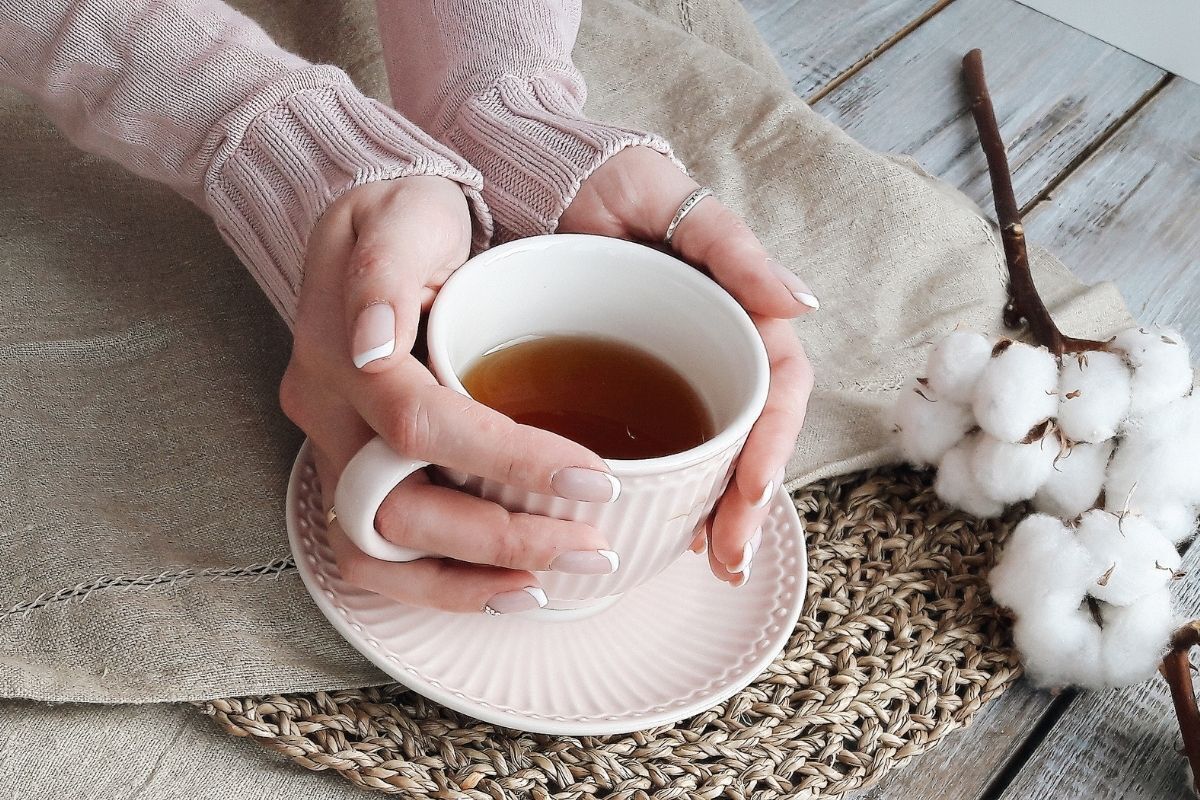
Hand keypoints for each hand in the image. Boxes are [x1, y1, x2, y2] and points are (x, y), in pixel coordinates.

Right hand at [281, 177, 620, 613]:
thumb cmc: (402, 211)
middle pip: (396, 511)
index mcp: (340, 353)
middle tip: (591, 543)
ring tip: (556, 581)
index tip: (597, 477)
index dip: (509, 460)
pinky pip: (385, 555)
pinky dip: (447, 582)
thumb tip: (374, 345)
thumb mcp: (401, 212)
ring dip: (471, 580)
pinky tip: (514, 585)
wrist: (369, 221)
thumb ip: (382, 272)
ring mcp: (336, 449)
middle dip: (500, 540)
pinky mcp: (355, 470)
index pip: (422, 427)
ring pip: (379, 555)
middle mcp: (329, 415)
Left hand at [560, 147, 815, 585]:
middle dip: (746, 504)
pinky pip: (655, 446)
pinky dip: (665, 491)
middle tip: (725, 559)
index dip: (772, 445)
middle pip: (748, 437)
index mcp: (736, 309)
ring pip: (708, 453)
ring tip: (705, 561)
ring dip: (714, 512)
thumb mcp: (666, 199)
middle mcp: (709, 346)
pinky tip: (659, 528)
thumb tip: (803, 305)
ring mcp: (665, 370)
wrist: (525, 175)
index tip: (752, 495)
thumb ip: (732, 248)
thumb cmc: (602, 179)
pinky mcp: (617, 385)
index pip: (777, 388)